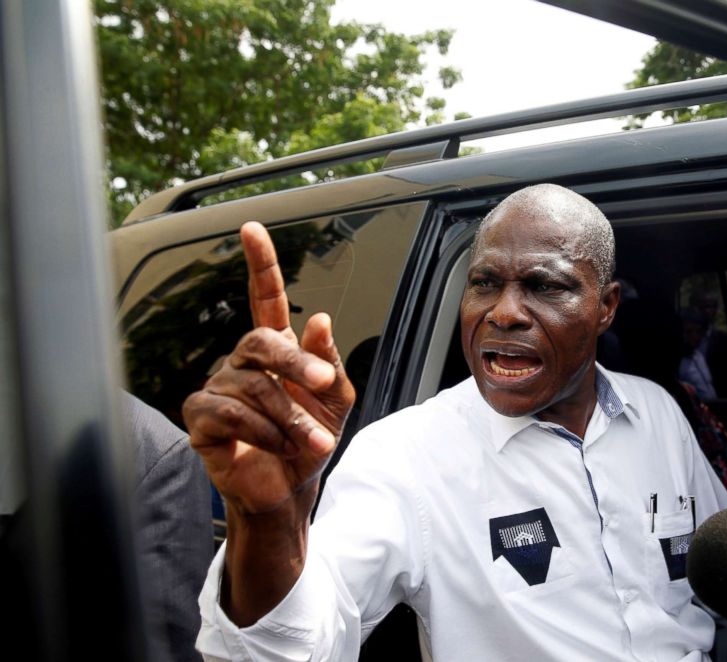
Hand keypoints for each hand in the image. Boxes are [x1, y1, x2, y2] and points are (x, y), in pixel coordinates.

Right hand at [183, 221, 355, 515]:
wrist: (289, 490)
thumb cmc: (309, 442)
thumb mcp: (335, 401)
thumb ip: (328, 361)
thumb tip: (320, 320)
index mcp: (277, 350)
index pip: (266, 299)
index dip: (260, 264)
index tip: (252, 228)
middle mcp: (244, 362)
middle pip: (261, 342)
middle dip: (296, 365)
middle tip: (323, 384)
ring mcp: (219, 386)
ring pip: (252, 386)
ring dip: (289, 417)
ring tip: (307, 440)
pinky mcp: (201, 416)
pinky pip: (228, 411)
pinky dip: (260, 430)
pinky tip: (274, 445)